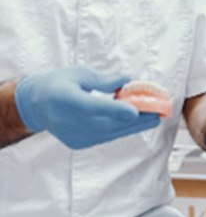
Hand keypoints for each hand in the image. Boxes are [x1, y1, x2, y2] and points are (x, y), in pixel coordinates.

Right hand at [14, 66, 159, 148]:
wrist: (36, 105)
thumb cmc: (59, 83)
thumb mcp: (79, 73)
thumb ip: (104, 80)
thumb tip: (128, 80)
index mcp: (67, 99)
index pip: (94, 107)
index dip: (115, 110)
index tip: (135, 110)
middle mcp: (70, 121)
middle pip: (107, 123)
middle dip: (136, 118)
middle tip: (159, 111)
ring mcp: (75, 136)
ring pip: (110, 133)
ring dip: (133, 126)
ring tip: (155, 118)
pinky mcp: (79, 143)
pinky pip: (105, 136)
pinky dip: (121, 129)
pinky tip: (136, 122)